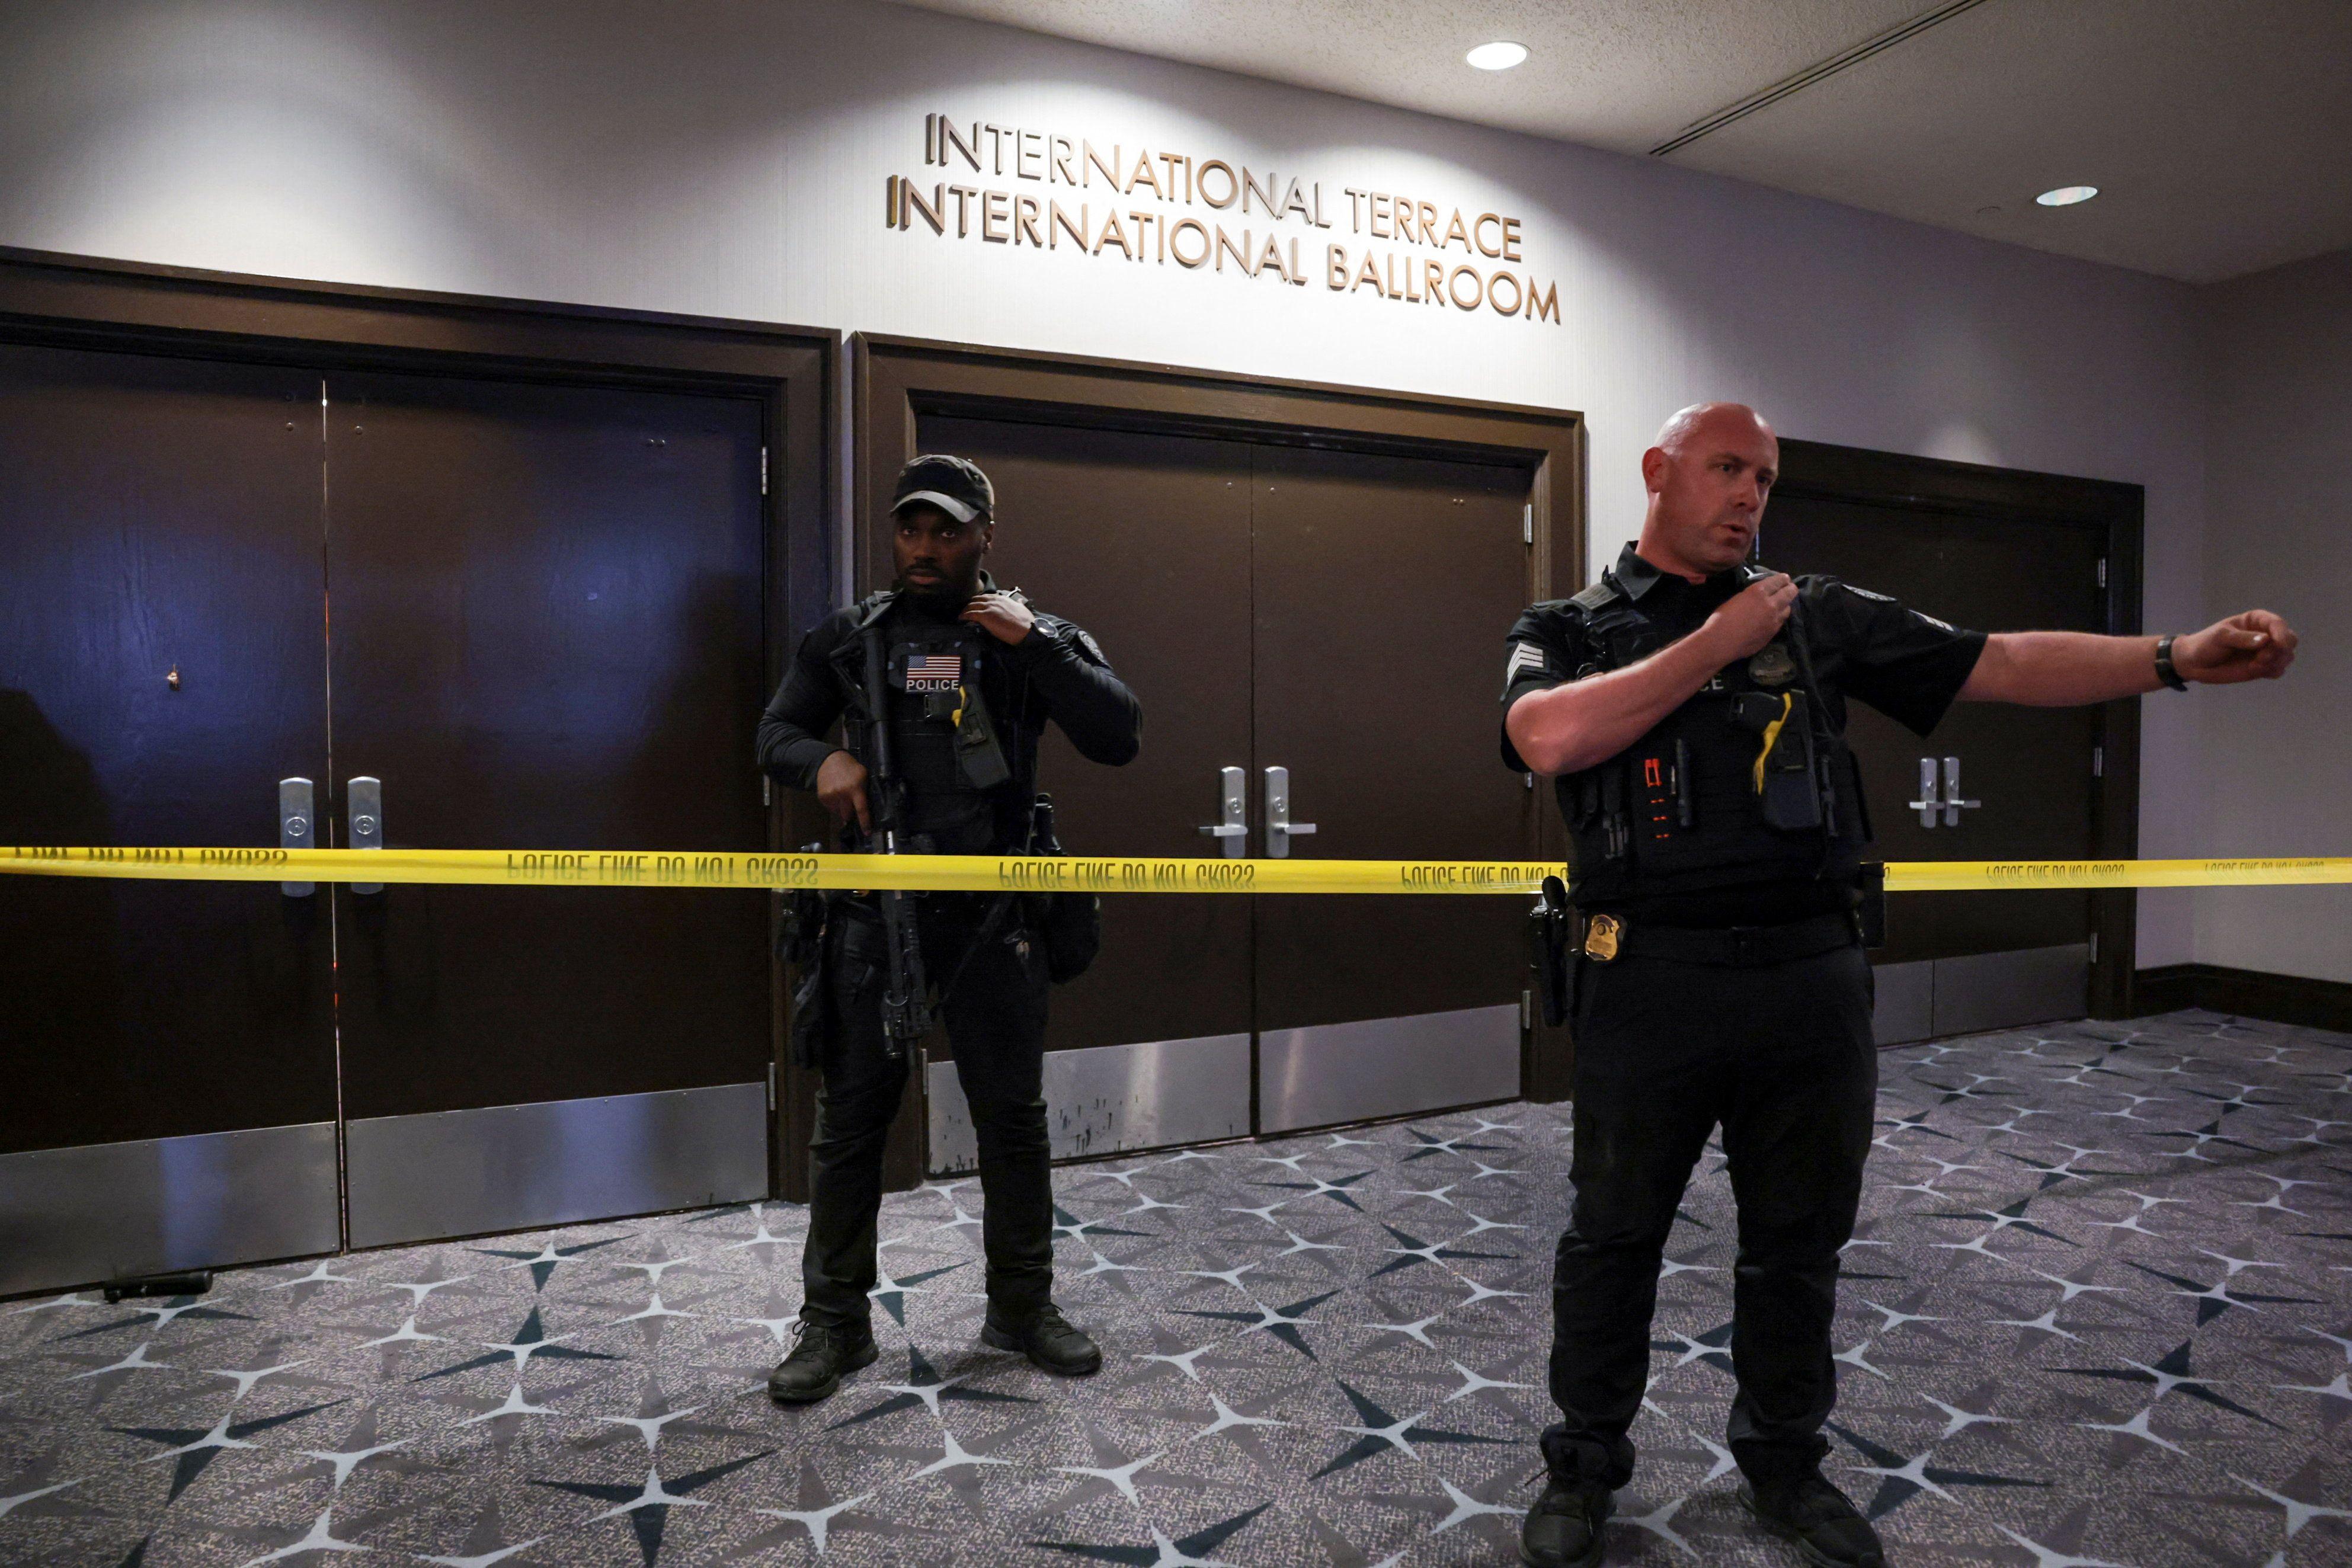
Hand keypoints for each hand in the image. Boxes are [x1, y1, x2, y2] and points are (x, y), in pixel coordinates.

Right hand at [815, 749, 870, 831]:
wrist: (829, 760)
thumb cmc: (850, 768)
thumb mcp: (863, 775)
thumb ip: (864, 791)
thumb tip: (868, 808)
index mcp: (855, 789)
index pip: (861, 809)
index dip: (864, 822)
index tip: (867, 832)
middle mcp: (842, 794)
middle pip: (847, 815)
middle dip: (850, 814)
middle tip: (851, 805)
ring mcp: (831, 796)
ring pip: (839, 813)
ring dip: (842, 808)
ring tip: (842, 795)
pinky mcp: (823, 797)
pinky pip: (831, 808)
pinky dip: (834, 805)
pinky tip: (835, 794)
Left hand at [961, 592, 1033, 643]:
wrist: (1026, 630)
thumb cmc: (1026, 622)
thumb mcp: (1022, 608)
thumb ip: (1019, 603)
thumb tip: (1020, 600)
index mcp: (1002, 598)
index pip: (986, 596)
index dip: (979, 601)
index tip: (975, 605)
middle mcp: (994, 601)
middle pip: (976, 600)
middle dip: (970, 605)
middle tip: (966, 610)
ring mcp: (989, 608)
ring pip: (971, 606)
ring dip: (965, 610)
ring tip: (961, 615)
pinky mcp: (985, 616)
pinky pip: (970, 614)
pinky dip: (964, 616)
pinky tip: (961, 619)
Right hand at [1701, 572, 1795, 660]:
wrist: (1721, 642)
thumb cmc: (1721, 618)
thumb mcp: (1736, 598)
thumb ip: (1751, 596)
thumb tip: (1759, 596)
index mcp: (1758, 592)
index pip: (1778, 581)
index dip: (1783, 579)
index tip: (1785, 578)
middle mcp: (1770, 604)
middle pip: (1789, 593)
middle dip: (1791, 589)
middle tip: (1790, 588)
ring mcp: (1774, 620)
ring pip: (1787, 609)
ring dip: (1785, 604)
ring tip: (1782, 604)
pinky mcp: (1773, 633)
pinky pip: (1781, 622)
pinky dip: (1779, 617)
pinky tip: (1774, 618)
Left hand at [2174, 610, 2296, 684]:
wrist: (2195, 663)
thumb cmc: (2206, 644)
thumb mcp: (2221, 637)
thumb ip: (2242, 639)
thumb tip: (2266, 640)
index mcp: (2257, 620)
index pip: (2278, 624)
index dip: (2282, 634)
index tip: (2278, 645)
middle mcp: (2266, 634)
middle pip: (2290, 640)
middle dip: (2280, 650)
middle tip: (2261, 658)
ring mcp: (2265, 652)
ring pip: (2287, 656)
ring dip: (2276, 662)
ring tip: (2254, 665)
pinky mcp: (2262, 667)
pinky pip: (2278, 670)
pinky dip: (2272, 671)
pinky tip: (2255, 670)